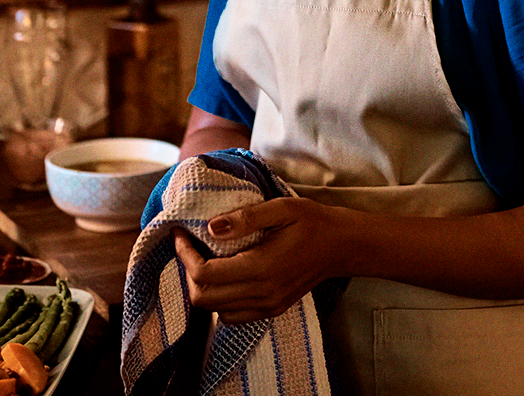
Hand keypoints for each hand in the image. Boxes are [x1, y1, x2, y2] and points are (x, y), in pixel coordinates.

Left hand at [172, 197, 344, 323]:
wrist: (342, 246)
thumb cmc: (313, 222)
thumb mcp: (281, 208)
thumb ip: (245, 218)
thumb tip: (211, 228)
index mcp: (262, 267)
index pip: (205, 274)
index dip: (185, 255)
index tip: (181, 233)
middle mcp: (262, 293)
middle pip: (204, 299)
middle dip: (188, 272)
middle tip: (189, 245)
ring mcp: (267, 306)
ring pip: (214, 310)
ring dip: (202, 287)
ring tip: (203, 259)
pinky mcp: (271, 310)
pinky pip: (232, 316)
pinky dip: (219, 300)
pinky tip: (223, 276)